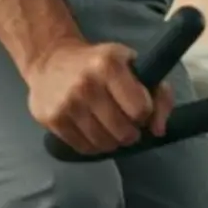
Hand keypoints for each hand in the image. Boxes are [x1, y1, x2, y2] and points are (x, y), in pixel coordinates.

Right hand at [25, 40, 173, 155]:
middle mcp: (86, 84)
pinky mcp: (52, 119)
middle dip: (130, 132)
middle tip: (124, 122)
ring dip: (112, 141)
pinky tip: (92, 130)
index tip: (137, 108)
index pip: (140, 110)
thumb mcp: (132, 65)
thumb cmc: (98, 63)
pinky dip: (93, 145)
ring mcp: (67, 103)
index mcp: (109, 65)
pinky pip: (84, 148)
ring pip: (104, 144)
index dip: (144, 113)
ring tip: (108, 127)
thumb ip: (158, 94)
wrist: (49, 59)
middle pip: (124, 132)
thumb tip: (158, 131)